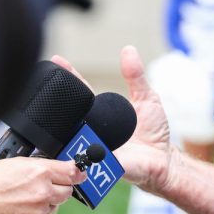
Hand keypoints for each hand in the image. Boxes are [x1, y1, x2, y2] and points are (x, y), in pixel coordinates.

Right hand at [0, 157, 84, 213]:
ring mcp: (38, 210)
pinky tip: (18, 213)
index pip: (72, 172)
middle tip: (41, 188)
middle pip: (66, 192)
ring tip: (22, 200)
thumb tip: (63, 168)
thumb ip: (41, 165)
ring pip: (53, 208)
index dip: (77, 173)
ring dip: (44, 205)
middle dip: (56, 190)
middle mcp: (43, 191)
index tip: (80, 174)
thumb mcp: (14, 162)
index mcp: (40, 171)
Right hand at [50, 48, 172, 193]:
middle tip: (50, 81)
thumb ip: (136, 76)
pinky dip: (81, 152)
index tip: (57, 60)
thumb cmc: (154, 133)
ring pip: (71, 136)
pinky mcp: (101, 163)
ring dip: (64, 124)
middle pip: (71, 113)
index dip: (70, 76)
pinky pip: (87, 158)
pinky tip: (75, 142)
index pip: (82, 92)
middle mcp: (94, 130)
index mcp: (102, 113)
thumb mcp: (146, 98)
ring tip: (54, 102)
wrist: (164, 160)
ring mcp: (95, 147)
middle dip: (58, 99)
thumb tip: (129, 50)